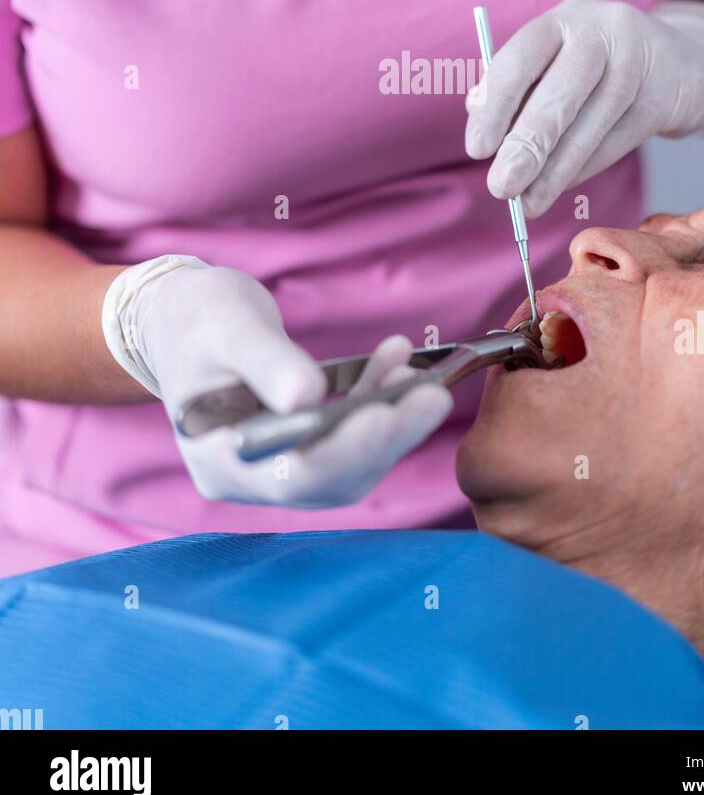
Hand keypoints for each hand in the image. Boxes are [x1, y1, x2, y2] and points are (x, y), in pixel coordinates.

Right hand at [101, 258, 452, 508]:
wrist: (180, 317)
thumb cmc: (194, 317)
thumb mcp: (228, 326)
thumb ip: (267, 363)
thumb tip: (310, 398)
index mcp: (219, 460)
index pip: (292, 476)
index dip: (344, 452)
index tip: (384, 415)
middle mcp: (251, 476)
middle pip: (333, 477)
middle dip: (387, 438)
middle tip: (432, 397)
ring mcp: (279, 463)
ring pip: (351, 459)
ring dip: (392, 418)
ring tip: (421, 375)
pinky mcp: (303, 442)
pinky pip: (351, 432)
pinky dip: (378, 399)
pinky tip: (398, 359)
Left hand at [465, 0, 703, 216]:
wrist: (685, 64)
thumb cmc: (600, 69)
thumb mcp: (560, 64)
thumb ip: (523, 90)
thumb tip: (482, 128)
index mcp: (562, 19)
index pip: (520, 58)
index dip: (496, 105)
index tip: (477, 149)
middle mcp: (601, 29)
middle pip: (560, 93)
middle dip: (527, 145)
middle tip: (501, 188)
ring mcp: (638, 60)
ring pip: (590, 124)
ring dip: (555, 171)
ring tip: (528, 204)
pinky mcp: (664, 94)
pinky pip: (618, 140)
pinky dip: (585, 168)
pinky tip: (561, 187)